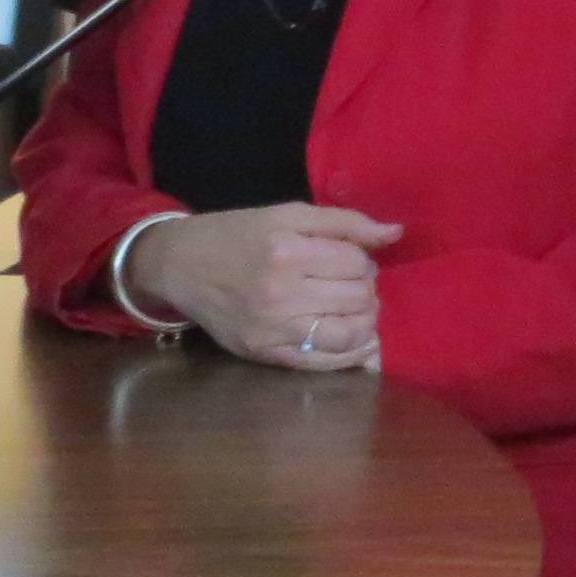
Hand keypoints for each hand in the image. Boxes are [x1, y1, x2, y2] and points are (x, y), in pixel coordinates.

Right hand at [129, 206, 399, 368]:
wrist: (180, 266)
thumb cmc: (235, 234)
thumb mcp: (285, 214)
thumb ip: (343, 222)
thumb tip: (396, 233)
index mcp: (284, 250)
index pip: (356, 263)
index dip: (363, 259)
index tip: (349, 259)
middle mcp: (279, 293)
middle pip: (357, 298)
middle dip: (365, 289)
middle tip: (351, 283)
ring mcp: (272, 330)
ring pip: (349, 334)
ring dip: (365, 321)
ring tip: (354, 309)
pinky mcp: (266, 355)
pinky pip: (325, 362)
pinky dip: (351, 354)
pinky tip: (356, 341)